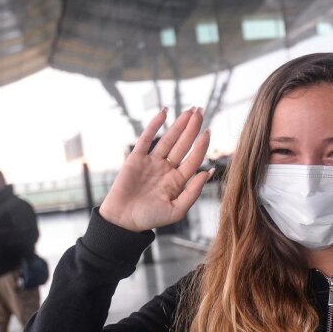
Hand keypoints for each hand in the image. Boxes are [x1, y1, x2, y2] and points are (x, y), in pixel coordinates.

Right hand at [100, 107, 211, 231]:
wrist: (123, 220)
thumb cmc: (150, 218)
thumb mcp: (177, 210)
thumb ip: (193, 192)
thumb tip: (208, 172)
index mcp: (178, 180)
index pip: (194, 159)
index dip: (202, 145)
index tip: (209, 131)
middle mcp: (167, 168)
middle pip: (183, 144)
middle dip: (193, 128)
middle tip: (201, 111)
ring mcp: (152, 162)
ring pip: (169, 139)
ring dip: (179, 124)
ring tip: (190, 110)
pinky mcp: (136, 158)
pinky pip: (147, 138)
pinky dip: (155, 125)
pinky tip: (165, 112)